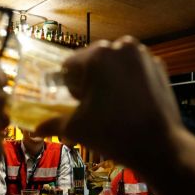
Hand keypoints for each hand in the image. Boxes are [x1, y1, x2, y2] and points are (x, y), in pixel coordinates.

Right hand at [36, 36, 182, 170]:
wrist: (159, 146)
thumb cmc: (113, 133)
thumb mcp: (77, 128)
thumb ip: (53, 123)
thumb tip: (35, 129)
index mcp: (98, 55)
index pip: (69, 67)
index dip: (69, 88)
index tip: (78, 105)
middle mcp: (122, 47)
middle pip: (93, 62)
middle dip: (90, 82)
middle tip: (95, 108)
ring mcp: (144, 55)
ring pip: (115, 65)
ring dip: (109, 81)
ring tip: (113, 107)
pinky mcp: (159, 67)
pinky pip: (134, 70)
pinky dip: (129, 82)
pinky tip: (131, 104)